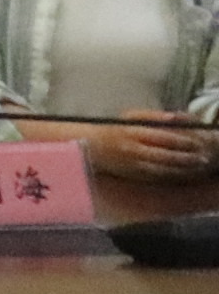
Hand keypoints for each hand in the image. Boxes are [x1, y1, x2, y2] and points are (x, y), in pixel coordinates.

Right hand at [93, 116, 217, 183]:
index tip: (196, 143)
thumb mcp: (129, 117)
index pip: (163, 138)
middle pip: (166, 156)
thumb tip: (177, 117)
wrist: (90, 147)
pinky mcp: (133, 175)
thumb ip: (154, 116)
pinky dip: (171, 176)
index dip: (182, 141)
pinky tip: (182, 173)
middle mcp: (133, 149)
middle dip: (187, 158)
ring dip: (182, 169)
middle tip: (203, 159)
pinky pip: (156, 177)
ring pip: (163, 169)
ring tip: (197, 167)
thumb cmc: (112, 129)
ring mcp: (133, 164)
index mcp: (133, 132)